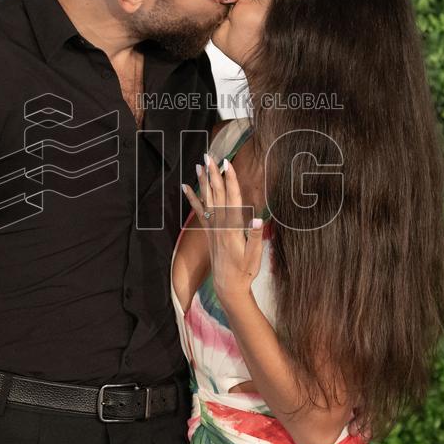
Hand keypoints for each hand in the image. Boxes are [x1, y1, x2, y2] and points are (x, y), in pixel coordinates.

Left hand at [181, 153, 265, 304]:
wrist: (228, 286)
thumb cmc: (245, 271)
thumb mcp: (254, 256)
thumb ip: (255, 238)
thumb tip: (257, 220)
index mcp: (233, 228)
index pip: (232, 199)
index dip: (230, 181)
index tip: (227, 164)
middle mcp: (220, 225)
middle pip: (217, 195)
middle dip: (214, 175)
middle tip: (210, 157)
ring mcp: (213, 228)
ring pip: (207, 200)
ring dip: (203, 182)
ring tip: (199, 165)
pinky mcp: (208, 232)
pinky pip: (199, 212)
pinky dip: (192, 198)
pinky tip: (186, 187)